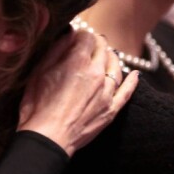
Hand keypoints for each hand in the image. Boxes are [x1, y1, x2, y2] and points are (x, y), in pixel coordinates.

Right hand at [18, 27, 137, 156]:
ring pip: (116, 66)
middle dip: (96, 44)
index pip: (88, 37)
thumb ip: (57, 49)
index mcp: (78, 61)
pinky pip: (127, 92)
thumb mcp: (39, 72)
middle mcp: (97, 73)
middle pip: (103, 49)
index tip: (77, 38)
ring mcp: (107, 92)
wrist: (47, 139)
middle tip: (89, 45)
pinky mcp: (111, 109)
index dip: (81, 35)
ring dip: (111, 57)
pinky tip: (135, 75)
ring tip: (106, 55)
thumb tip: (70, 33)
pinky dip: (132, 81)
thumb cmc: (37, 107)